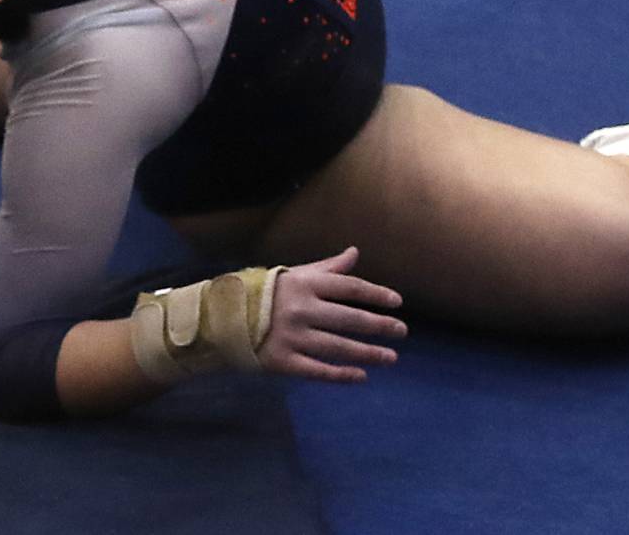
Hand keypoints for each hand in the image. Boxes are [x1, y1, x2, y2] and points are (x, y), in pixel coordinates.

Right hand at [258, 247, 407, 383]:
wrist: (226, 317)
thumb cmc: (268, 293)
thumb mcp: (297, 275)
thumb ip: (328, 268)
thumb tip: (355, 253)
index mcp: (306, 284)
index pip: (350, 288)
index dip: (376, 294)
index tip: (397, 302)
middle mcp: (302, 309)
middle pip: (350, 318)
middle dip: (379, 326)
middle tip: (402, 332)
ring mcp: (293, 336)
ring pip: (339, 347)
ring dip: (369, 353)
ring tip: (392, 358)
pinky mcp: (284, 361)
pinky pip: (319, 370)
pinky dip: (342, 375)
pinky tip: (362, 376)